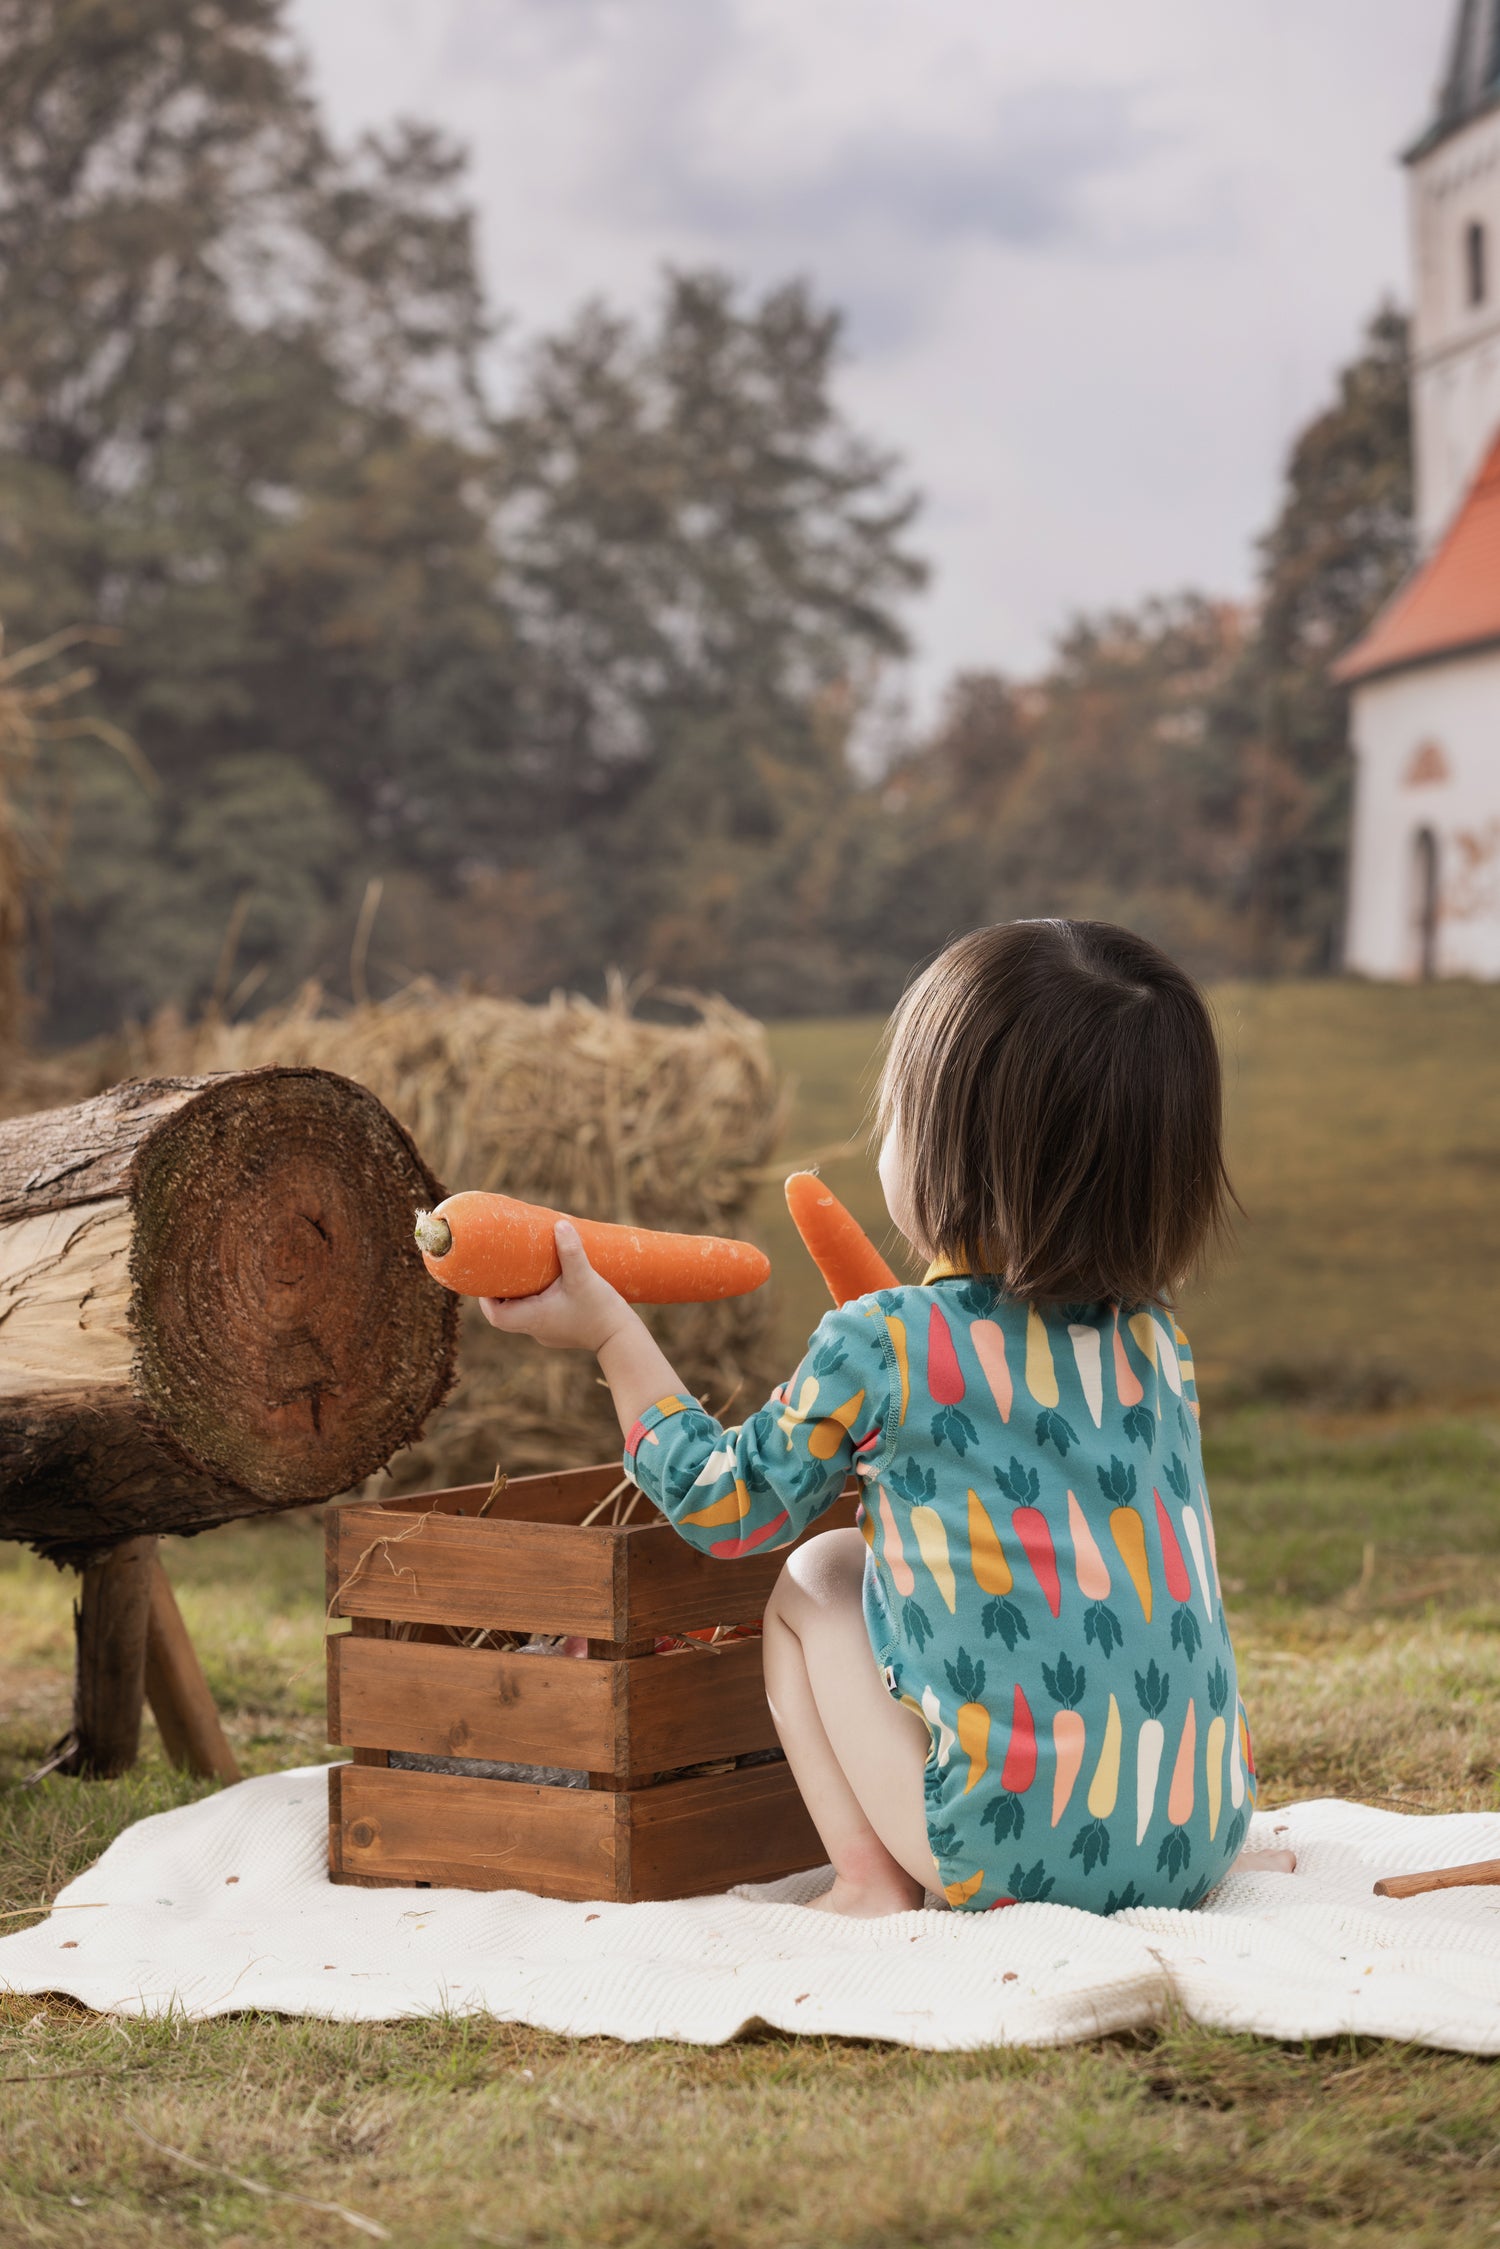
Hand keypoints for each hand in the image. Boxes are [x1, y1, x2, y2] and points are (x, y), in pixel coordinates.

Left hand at [479, 1220, 640, 1354]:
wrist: (622, 1339)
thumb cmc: (601, 1309)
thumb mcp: (584, 1277)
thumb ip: (571, 1251)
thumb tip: (559, 1223)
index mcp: (534, 1318)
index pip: (495, 1317)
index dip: (486, 1299)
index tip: (488, 1279)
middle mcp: (537, 1330)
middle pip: (505, 1315)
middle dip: (502, 1293)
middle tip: (505, 1269)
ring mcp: (548, 1334)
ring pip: (522, 1316)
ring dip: (520, 1297)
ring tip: (526, 1273)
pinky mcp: (560, 1333)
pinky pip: (538, 1318)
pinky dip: (536, 1303)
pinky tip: (548, 1288)